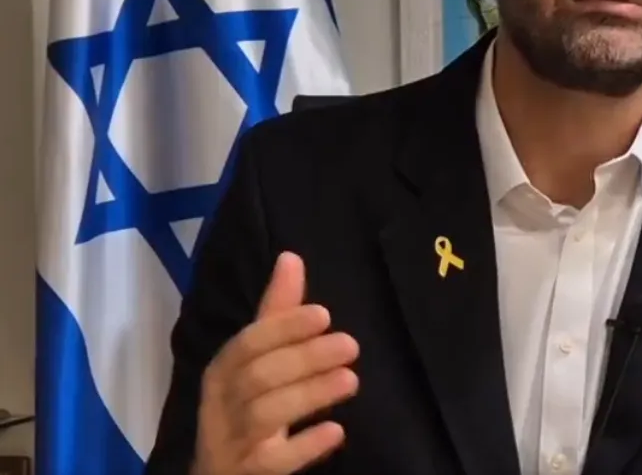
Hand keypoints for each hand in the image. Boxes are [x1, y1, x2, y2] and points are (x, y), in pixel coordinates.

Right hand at [191, 252, 359, 474]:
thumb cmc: (245, 409)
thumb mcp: (256, 362)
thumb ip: (276, 314)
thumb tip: (291, 257)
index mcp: (223, 370)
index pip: (248, 343)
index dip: (284, 327)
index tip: (324, 315)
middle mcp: (221, 404)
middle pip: (258, 377)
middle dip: (305, 358)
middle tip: (351, 346)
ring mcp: (232, 442)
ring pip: (265, 415)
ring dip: (310, 394)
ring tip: (350, 381)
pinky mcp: (249, 473)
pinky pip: (274, 461)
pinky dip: (305, 447)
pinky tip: (335, 432)